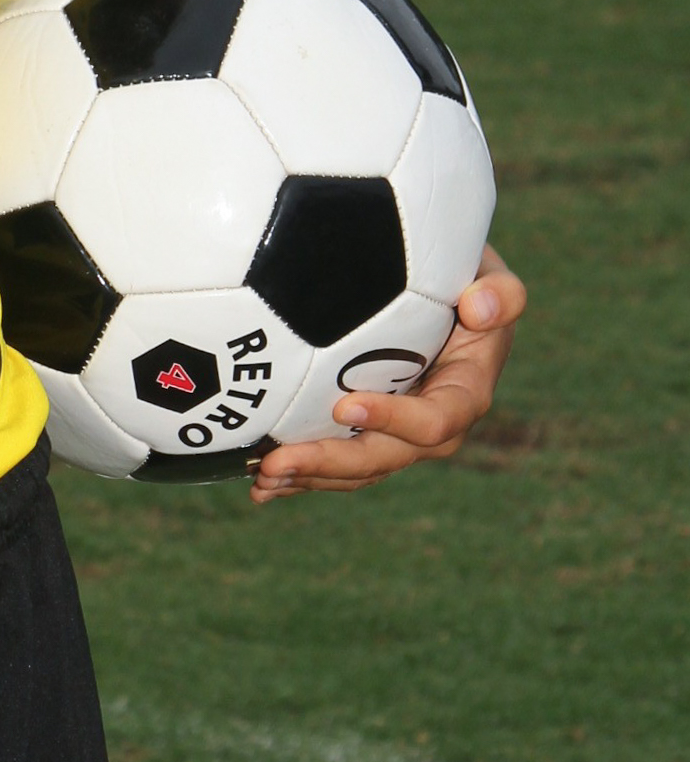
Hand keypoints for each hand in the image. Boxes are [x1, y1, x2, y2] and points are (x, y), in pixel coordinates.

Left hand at [249, 243, 525, 504]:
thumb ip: (501, 293)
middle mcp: (432, 424)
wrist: (440, 288)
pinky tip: (259, 486)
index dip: (394, 420)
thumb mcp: (490, 276)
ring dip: (309, 477)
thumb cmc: (464, 275)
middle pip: (385, 457)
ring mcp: (397, 433)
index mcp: (466, 392)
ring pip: (356, 469)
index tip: (345, 406)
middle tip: (277, 462)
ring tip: (261, 480)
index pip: (435, 421)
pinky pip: (338, 460)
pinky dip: (302, 475)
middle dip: (331, 463)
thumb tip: (479, 307)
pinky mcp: (369, 432)